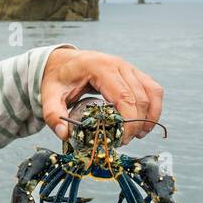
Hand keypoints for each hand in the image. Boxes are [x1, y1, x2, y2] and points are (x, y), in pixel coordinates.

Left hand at [41, 45, 163, 144]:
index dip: (128, 121)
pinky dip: (154, 107)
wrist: (63, 61)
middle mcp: (119, 65)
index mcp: (100, 68)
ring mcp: (129, 67)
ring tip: (139, 135)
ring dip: (150, 116)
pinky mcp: (134, 72)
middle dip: (137, 123)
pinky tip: (144, 123)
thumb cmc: (58, 78)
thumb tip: (64, 134)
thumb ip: (53, 115)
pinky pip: (153, 89)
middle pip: (140, 97)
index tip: (121, 139)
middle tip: (124, 141)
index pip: (124, 97)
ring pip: (152, 92)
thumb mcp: (49, 95)